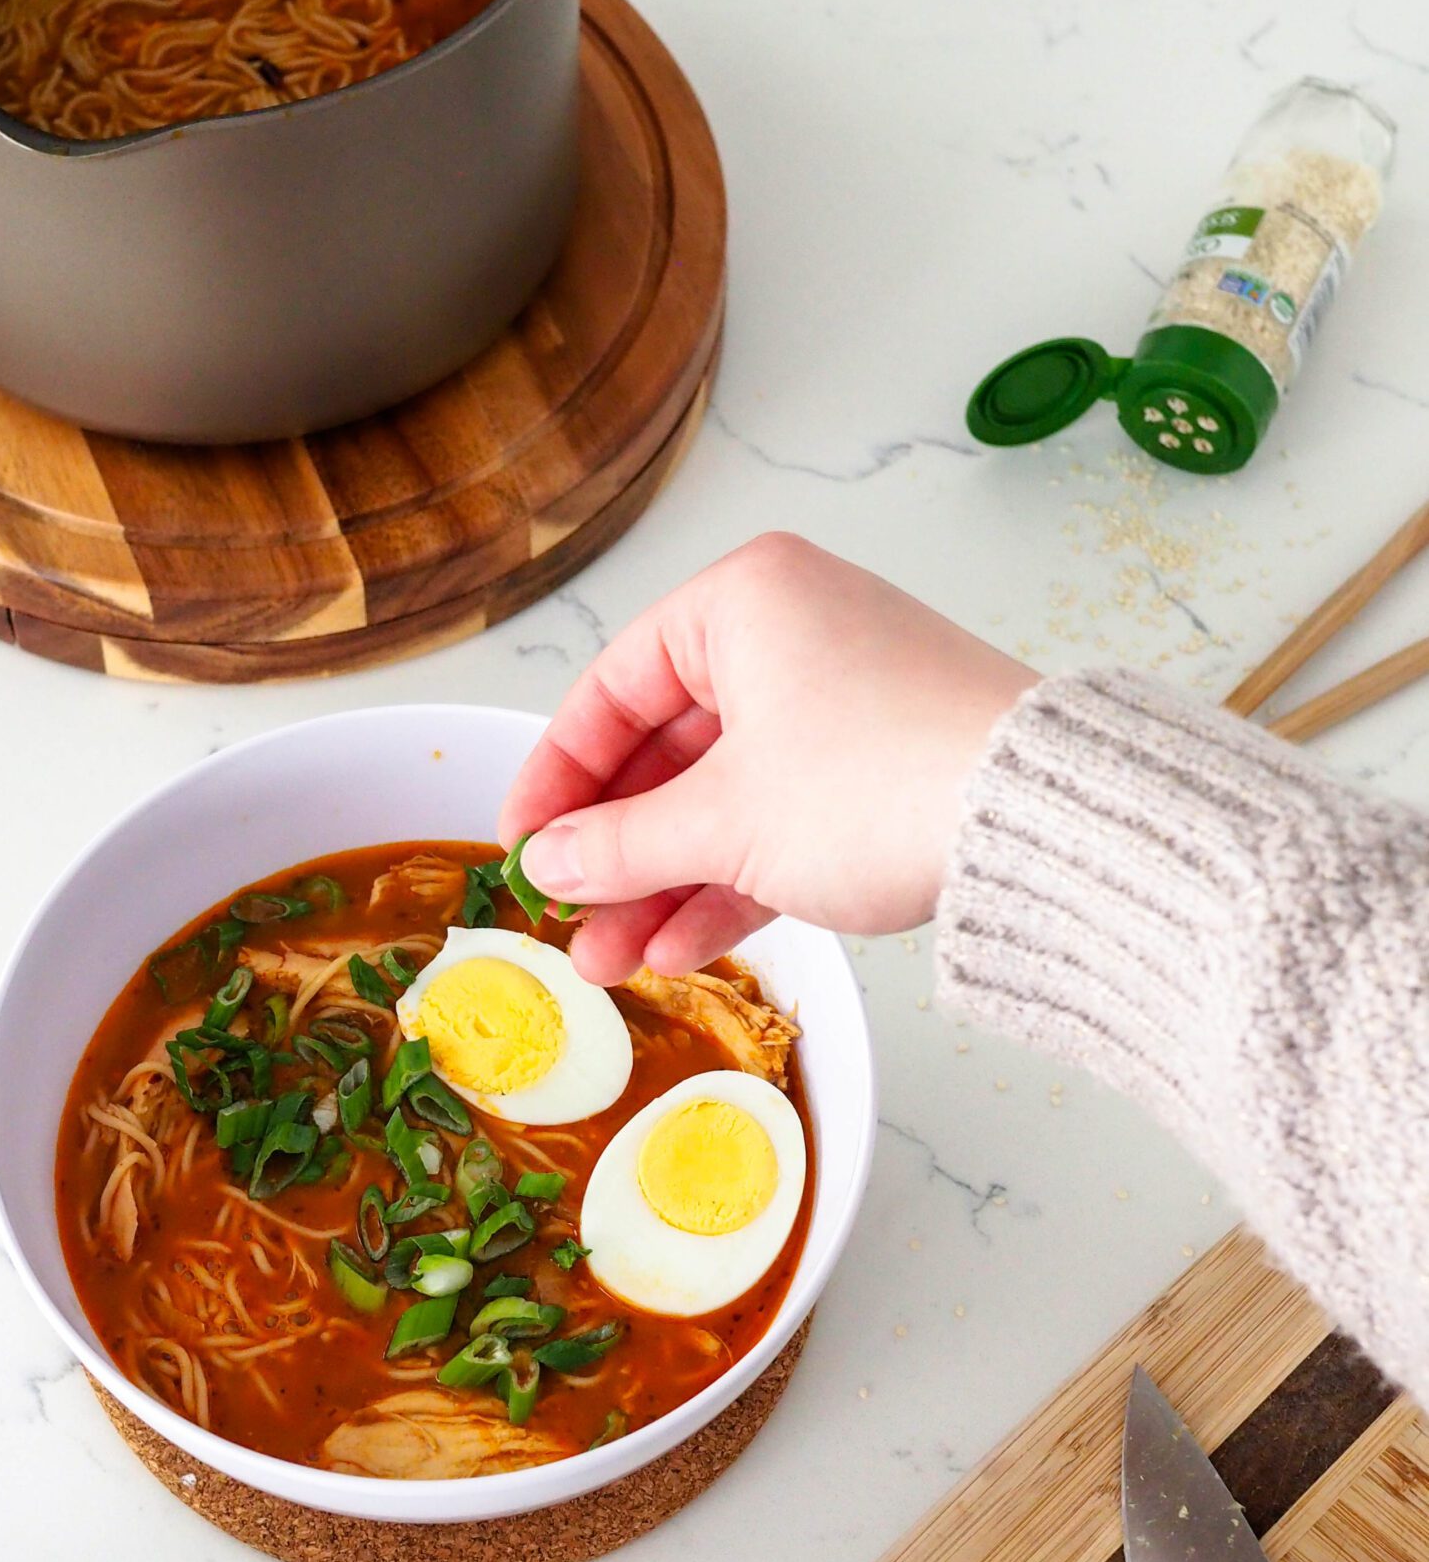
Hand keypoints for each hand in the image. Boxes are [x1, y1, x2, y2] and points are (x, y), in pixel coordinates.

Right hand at [498, 533, 1036, 982]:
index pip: (613, 687)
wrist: (1041, 824)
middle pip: (667, 749)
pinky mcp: (881, 769)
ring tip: (608, 960)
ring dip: (663, 882)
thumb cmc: (879, 782)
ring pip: (722, 797)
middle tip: (564, 917)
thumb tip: (552, 861)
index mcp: (745, 601)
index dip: (556, 776)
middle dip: (613, 851)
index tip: (520, 845)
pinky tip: (676, 948)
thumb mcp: (722, 821)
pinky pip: (779, 822)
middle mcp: (793, 634)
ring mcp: (842, 704)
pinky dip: (730, 880)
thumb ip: (620, 844)